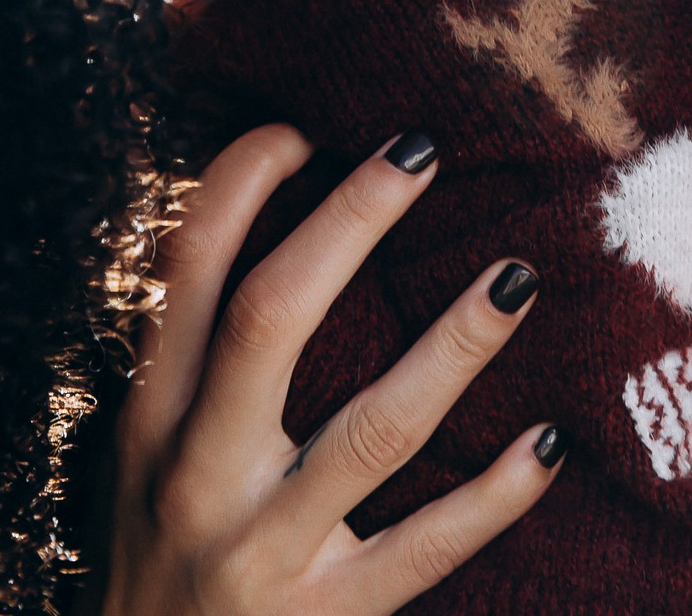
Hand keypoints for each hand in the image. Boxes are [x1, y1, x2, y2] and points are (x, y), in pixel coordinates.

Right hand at [105, 126, 563, 615]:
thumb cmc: (154, 559)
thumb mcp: (139, 457)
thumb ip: (190, 363)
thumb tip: (266, 233)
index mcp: (152, 418)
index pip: (185, 271)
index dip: (238, 186)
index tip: (302, 131)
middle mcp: (201, 474)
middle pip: (273, 319)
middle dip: (347, 223)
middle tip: (421, 151)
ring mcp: (268, 549)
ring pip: (373, 429)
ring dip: (452, 346)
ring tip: (516, 276)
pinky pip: (428, 548)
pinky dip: (495, 495)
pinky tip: (551, 441)